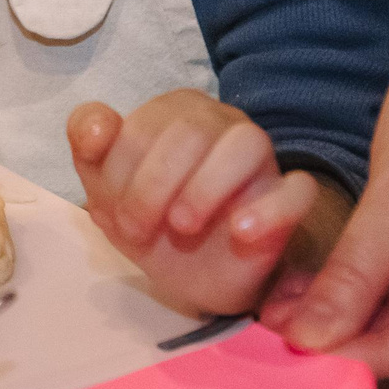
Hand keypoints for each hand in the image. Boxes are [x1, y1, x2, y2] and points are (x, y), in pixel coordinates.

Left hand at [70, 90, 341, 316]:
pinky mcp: (287, 199)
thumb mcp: (108, 190)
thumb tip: (95, 127)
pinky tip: (240, 232)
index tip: (112, 213)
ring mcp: (259, 159)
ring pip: (246, 143)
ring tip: (182, 226)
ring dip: (205, 188)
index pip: (144, 122)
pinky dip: (270, 209)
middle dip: (152, 185)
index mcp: (173, 112)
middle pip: (190, 129)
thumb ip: (89, 146)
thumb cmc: (153, 220)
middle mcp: (219, 123)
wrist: (197, 276)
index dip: (119, 169)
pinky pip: (298, 189)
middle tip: (137, 230)